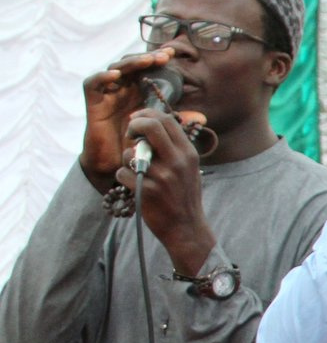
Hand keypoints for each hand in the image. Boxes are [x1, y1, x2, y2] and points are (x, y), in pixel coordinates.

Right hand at [81, 50, 176, 192]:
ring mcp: (108, 95)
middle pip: (132, 64)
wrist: (117, 164)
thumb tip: (202, 117)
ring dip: (131, 63)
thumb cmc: (139, 146)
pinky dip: (102, 77)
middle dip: (147, 57)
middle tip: (164, 56)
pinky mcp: (93, 103)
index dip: (157, 58)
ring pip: (115, 69)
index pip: (147, 68)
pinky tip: (116, 76)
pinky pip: (92, 84)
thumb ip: (176, 121)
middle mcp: (123, 90)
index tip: (173, 54)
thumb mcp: (160, 131)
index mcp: (139, 92)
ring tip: (148, 61)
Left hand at [120, 109, 215, 275]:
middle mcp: (177, 161)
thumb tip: (152, 123)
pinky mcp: (147, 190)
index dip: (146, 115)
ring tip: (138, 172)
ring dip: (127, 160)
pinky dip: (123, 178)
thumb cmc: (183, 196)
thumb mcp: (189, 168)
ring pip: (130, 152)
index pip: (166, 120)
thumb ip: (174, 147)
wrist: (186, 228)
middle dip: (134, 125)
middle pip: (150, 126)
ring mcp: (162, 176)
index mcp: (188, 153)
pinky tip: (135, 186)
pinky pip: (121, 173)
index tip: (137, 121)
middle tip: (130, 134)